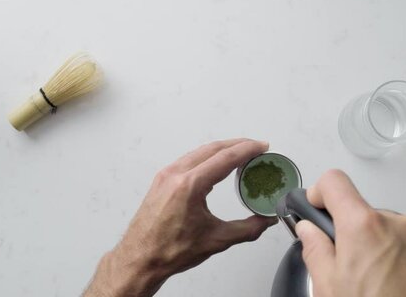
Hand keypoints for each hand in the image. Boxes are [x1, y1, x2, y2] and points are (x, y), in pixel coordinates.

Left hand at [84, 138, 276, 296]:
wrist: (140, 259)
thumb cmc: (168, 251)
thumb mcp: (216, 240)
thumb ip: (247, 229)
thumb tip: (265, 221)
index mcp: (189, 186)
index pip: (225, 158)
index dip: (248, 149)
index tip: (262, 146)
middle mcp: (176, 175)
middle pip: (213, 148)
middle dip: (237, 144)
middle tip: (256, 148)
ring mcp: (166, 175)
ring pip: (200, 152)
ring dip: (222, 149)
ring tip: (240, 154)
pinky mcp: (161, 180)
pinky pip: (188, 159)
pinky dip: (206, 157)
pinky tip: (216, 164)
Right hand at [295, 170, 405, 296]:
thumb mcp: (330, 288)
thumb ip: (315, 250)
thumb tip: (309, 232)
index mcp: (363, 226)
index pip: (334, 182)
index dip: (318, 193)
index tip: (314, 208)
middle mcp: (396, 224)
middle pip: (360, 211)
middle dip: (348, 231)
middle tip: (343, 264)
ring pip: (385, 229)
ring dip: (375, 246)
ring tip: (373, 283)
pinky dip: (397, 257)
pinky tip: (393, 286)